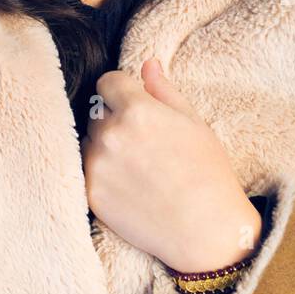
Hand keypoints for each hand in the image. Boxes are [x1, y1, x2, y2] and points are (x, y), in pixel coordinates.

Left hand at [81, 58, 261, 271]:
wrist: (205, 230)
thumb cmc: (208, 173)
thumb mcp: (193, 123)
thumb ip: (163, 90)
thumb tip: (146, 63)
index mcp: (137, 110)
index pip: (107, 82)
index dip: (121, 91)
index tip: (134, 104)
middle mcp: (110, 134)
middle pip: (97, 112)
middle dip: (113, 120)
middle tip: (143, 143)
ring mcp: (96, 164)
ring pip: (88, 142)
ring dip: (104, 147)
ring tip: (137, 167)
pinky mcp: (89, 192)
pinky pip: (86, 170)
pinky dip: (101, 174)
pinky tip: (129, 186)